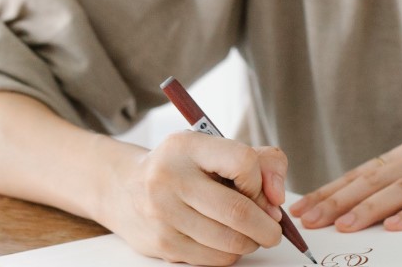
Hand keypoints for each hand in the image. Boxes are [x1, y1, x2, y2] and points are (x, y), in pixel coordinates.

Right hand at [99, 131, 288, 265]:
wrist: (125, 187)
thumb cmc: (183, 166)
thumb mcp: (214, 148)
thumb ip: (259, 161)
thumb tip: (276, 199)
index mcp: (188, 146)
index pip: (243, 162)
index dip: (262, 182)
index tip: (265, 192)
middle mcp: (171, 178)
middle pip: (237, 211)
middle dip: (266, 226)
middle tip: (273, 230)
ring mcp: (163, 214)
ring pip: (228, 241)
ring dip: (250, 243)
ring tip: (251, 234)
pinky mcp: (162, 244)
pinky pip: (212, 259)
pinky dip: (230, 254)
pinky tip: (227, 241)